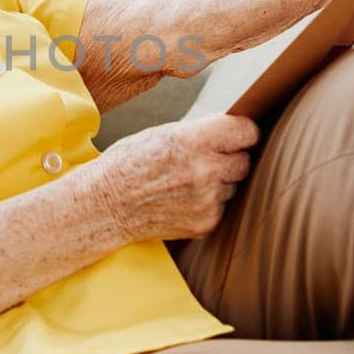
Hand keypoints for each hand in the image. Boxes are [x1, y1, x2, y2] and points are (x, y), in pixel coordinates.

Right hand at [87, 114, 260, 244]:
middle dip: (230, 159)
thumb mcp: (163, 134)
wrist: (106, 205)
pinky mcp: (205, 222)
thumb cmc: (129, 164)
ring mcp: (207, 199)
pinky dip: (208, 204)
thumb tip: (230, 131)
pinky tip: (182, 200)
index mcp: (194, 140)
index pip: (247, 132)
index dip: (243, 133)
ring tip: (186, 182)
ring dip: (218, 183)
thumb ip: (200, 133)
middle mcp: (205, 170)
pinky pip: (221, 208)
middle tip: (207, 161)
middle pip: (244, 162)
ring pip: (232, 186)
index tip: (239, 136)